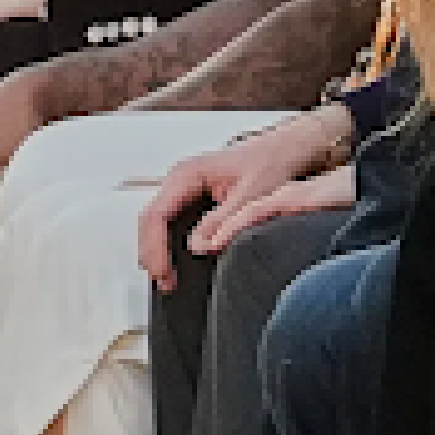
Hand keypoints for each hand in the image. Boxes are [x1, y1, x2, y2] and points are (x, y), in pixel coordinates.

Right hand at [135, 107, 346, 290]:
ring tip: (168, 281)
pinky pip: (170, 222)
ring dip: (157, 251)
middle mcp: (179, 179)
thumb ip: (224, 221)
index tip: (164, 274)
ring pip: (156, 223)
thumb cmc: (271, 165)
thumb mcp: (251, 196)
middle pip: (149, 221)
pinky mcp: (192, 197)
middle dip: (152, 254)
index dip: (155, 248)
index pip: (156, 215)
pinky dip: (168, 244)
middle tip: (165, 285)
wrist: (284, 150)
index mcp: (187, 174)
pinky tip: (177, 265)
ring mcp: (183, 188)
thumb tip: (197, 247)